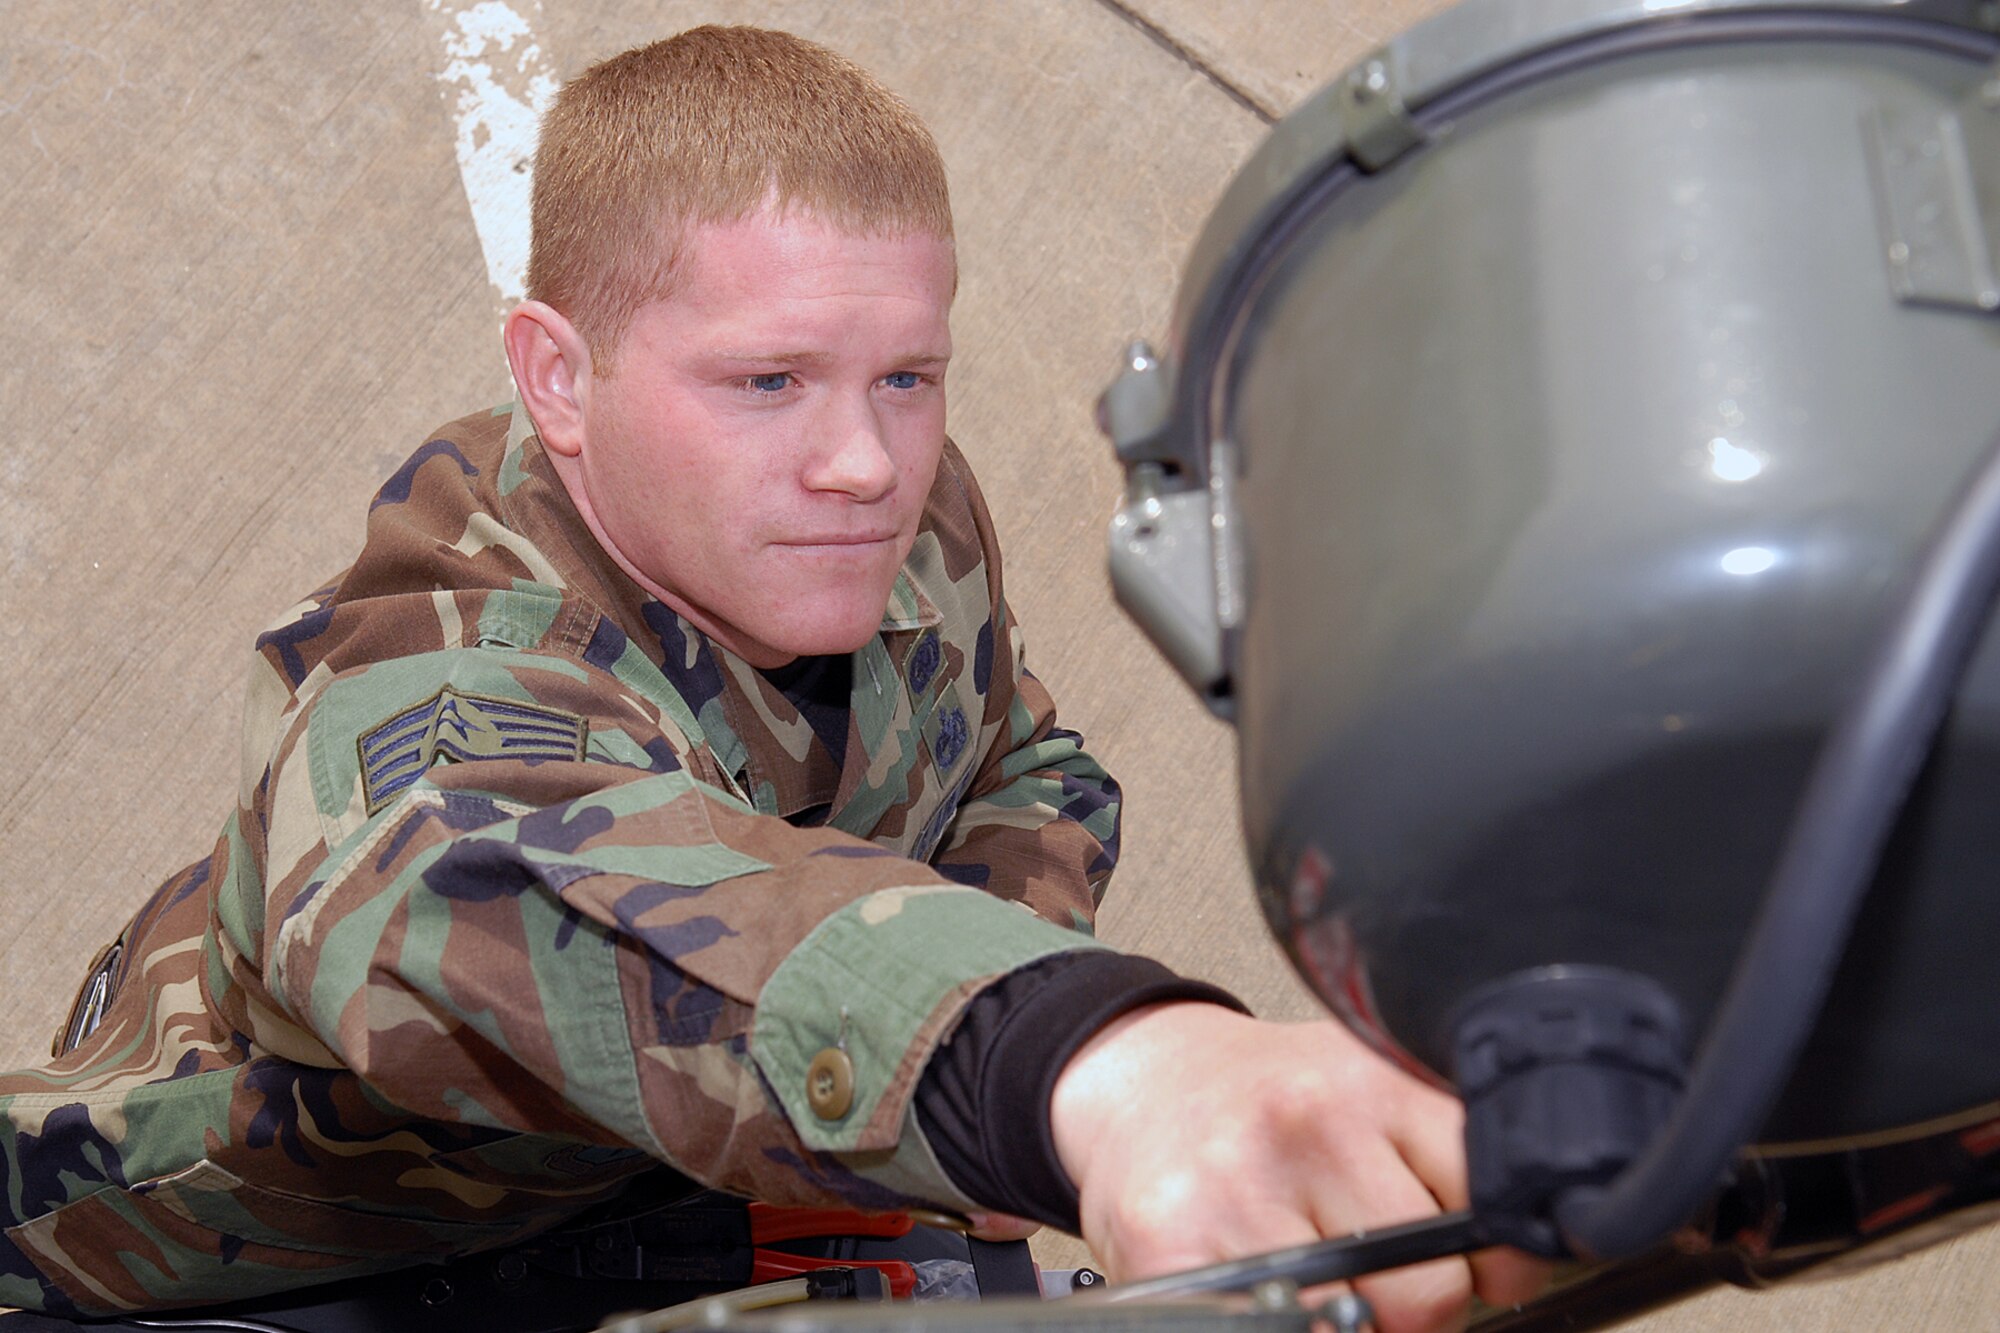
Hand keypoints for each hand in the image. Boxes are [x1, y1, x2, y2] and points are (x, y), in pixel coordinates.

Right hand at [1049, 1003, 1548, 1332]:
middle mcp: (1306, 1127)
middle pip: (1431, 1292)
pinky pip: (1277, 1330)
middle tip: (1379, 1276)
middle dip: (1418, 1306)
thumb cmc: (1264, 1102)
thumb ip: (1443, 1155)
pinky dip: (1285, 1321)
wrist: (1143, 1079)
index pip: (1490, 1206)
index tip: (1483, 1266)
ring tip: (1317, 1275)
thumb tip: (1516, 1261)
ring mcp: (1235, 1191)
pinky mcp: (1170, 1247)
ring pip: (1356, 1329)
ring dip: (1348, 1321)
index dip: (1501, 1260)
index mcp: (1371, 1084)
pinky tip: (1268, 1288)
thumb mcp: (1367, 1089)